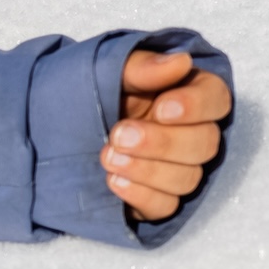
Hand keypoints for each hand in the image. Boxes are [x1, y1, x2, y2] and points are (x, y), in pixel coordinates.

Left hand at [101, 49, 230, 222]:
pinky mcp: (155, 196)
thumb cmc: (89, 89)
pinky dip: (141, 196)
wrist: (52, 122)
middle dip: (163, 142)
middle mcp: (188, 132)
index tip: (162, 109)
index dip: (197, 106)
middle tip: (119, 135)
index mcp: (185, 94)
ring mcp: (174, 167)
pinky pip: (165, 206)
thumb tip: (181, 61)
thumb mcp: (108, 69)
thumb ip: (143, 67)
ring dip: (148, 170)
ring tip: (107, 157)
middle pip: (205, 144)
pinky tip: (114, 181)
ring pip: (187, 178)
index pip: (216, 98)